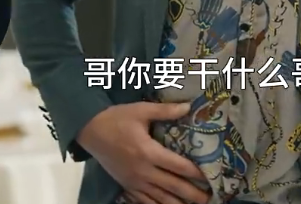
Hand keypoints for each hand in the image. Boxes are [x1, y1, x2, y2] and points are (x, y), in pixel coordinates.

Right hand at [77, 101, 210, 203]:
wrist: (91, 130)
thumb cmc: (117, 118)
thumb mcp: (141, 110)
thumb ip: (166, 111)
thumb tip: (188, 106)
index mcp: (148, 152)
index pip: (177, 166)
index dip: (195, 172)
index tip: (209, 177)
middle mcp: (143, 171)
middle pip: (172, 186)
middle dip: (192, 193)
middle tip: (209, 198)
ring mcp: (134, 182)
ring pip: (160, 198)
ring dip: (177, 203)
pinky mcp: (126, 186)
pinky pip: (144, 202)